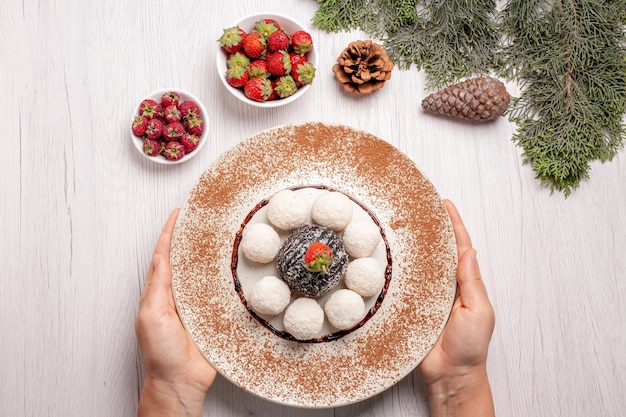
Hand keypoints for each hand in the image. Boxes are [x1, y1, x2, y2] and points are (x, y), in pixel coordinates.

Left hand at [136, 209, 215, 416]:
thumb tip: (161, 256)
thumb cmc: (160, 353)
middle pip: (187, 261)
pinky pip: (222, 292)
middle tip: (205, 218)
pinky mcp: (215, 315)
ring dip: (212, 256)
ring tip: (222, 235)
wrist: (181, 382)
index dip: (170, 234)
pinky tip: (236, 267)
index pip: (164, 256)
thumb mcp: (152, 315)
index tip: (179, 214)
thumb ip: (158, 285)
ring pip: (205, 274)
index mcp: (160, 293)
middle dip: (193, 239)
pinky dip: (228, 278)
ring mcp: (198, 305)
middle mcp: (180, 296)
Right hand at [417, 199, 494, 416]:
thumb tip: (468, 251)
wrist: (450, 375)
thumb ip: (472, 282)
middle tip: (418, 206)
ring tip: (401, 224)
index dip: (454, 225)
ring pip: (418, 264)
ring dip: (412, 245)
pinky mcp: (408, 307)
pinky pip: (402, 284)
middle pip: (437, 250)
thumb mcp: (478, 311)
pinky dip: (396, 269)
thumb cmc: (470, 347)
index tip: (445, 204)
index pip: (460, 247)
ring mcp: (425, 295)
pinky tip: (387, 256)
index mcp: (464, 284)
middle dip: (430, 228)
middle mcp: (444, 286)